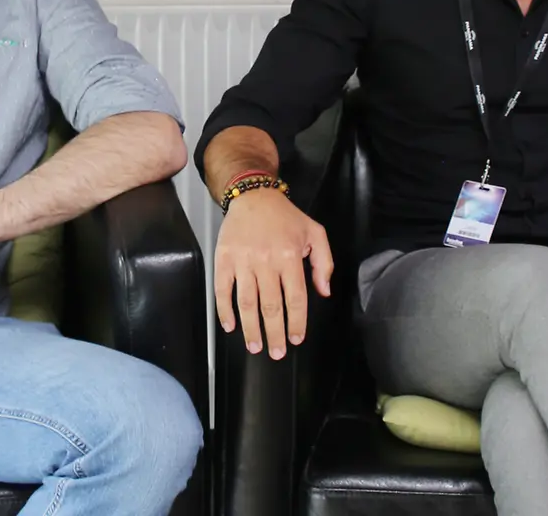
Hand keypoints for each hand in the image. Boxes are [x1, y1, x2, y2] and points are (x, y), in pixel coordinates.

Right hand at [214, 187, 332, 359]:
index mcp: (290, 256)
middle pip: (271, 306)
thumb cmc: (285, 216)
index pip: (295, 298)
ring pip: (247, 303)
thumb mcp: (315, 232)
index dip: (296, 322)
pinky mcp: (224, 259)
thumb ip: (324, 263)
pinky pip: (223, 290)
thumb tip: (323, 292)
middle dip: (274, 333)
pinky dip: (225, 310)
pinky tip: (231, 326)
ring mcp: (243, 261)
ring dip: (251, 329)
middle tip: (276, 353)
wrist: (253, 195)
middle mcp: (266, 261)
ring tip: (255, 347)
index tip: (297, 339)